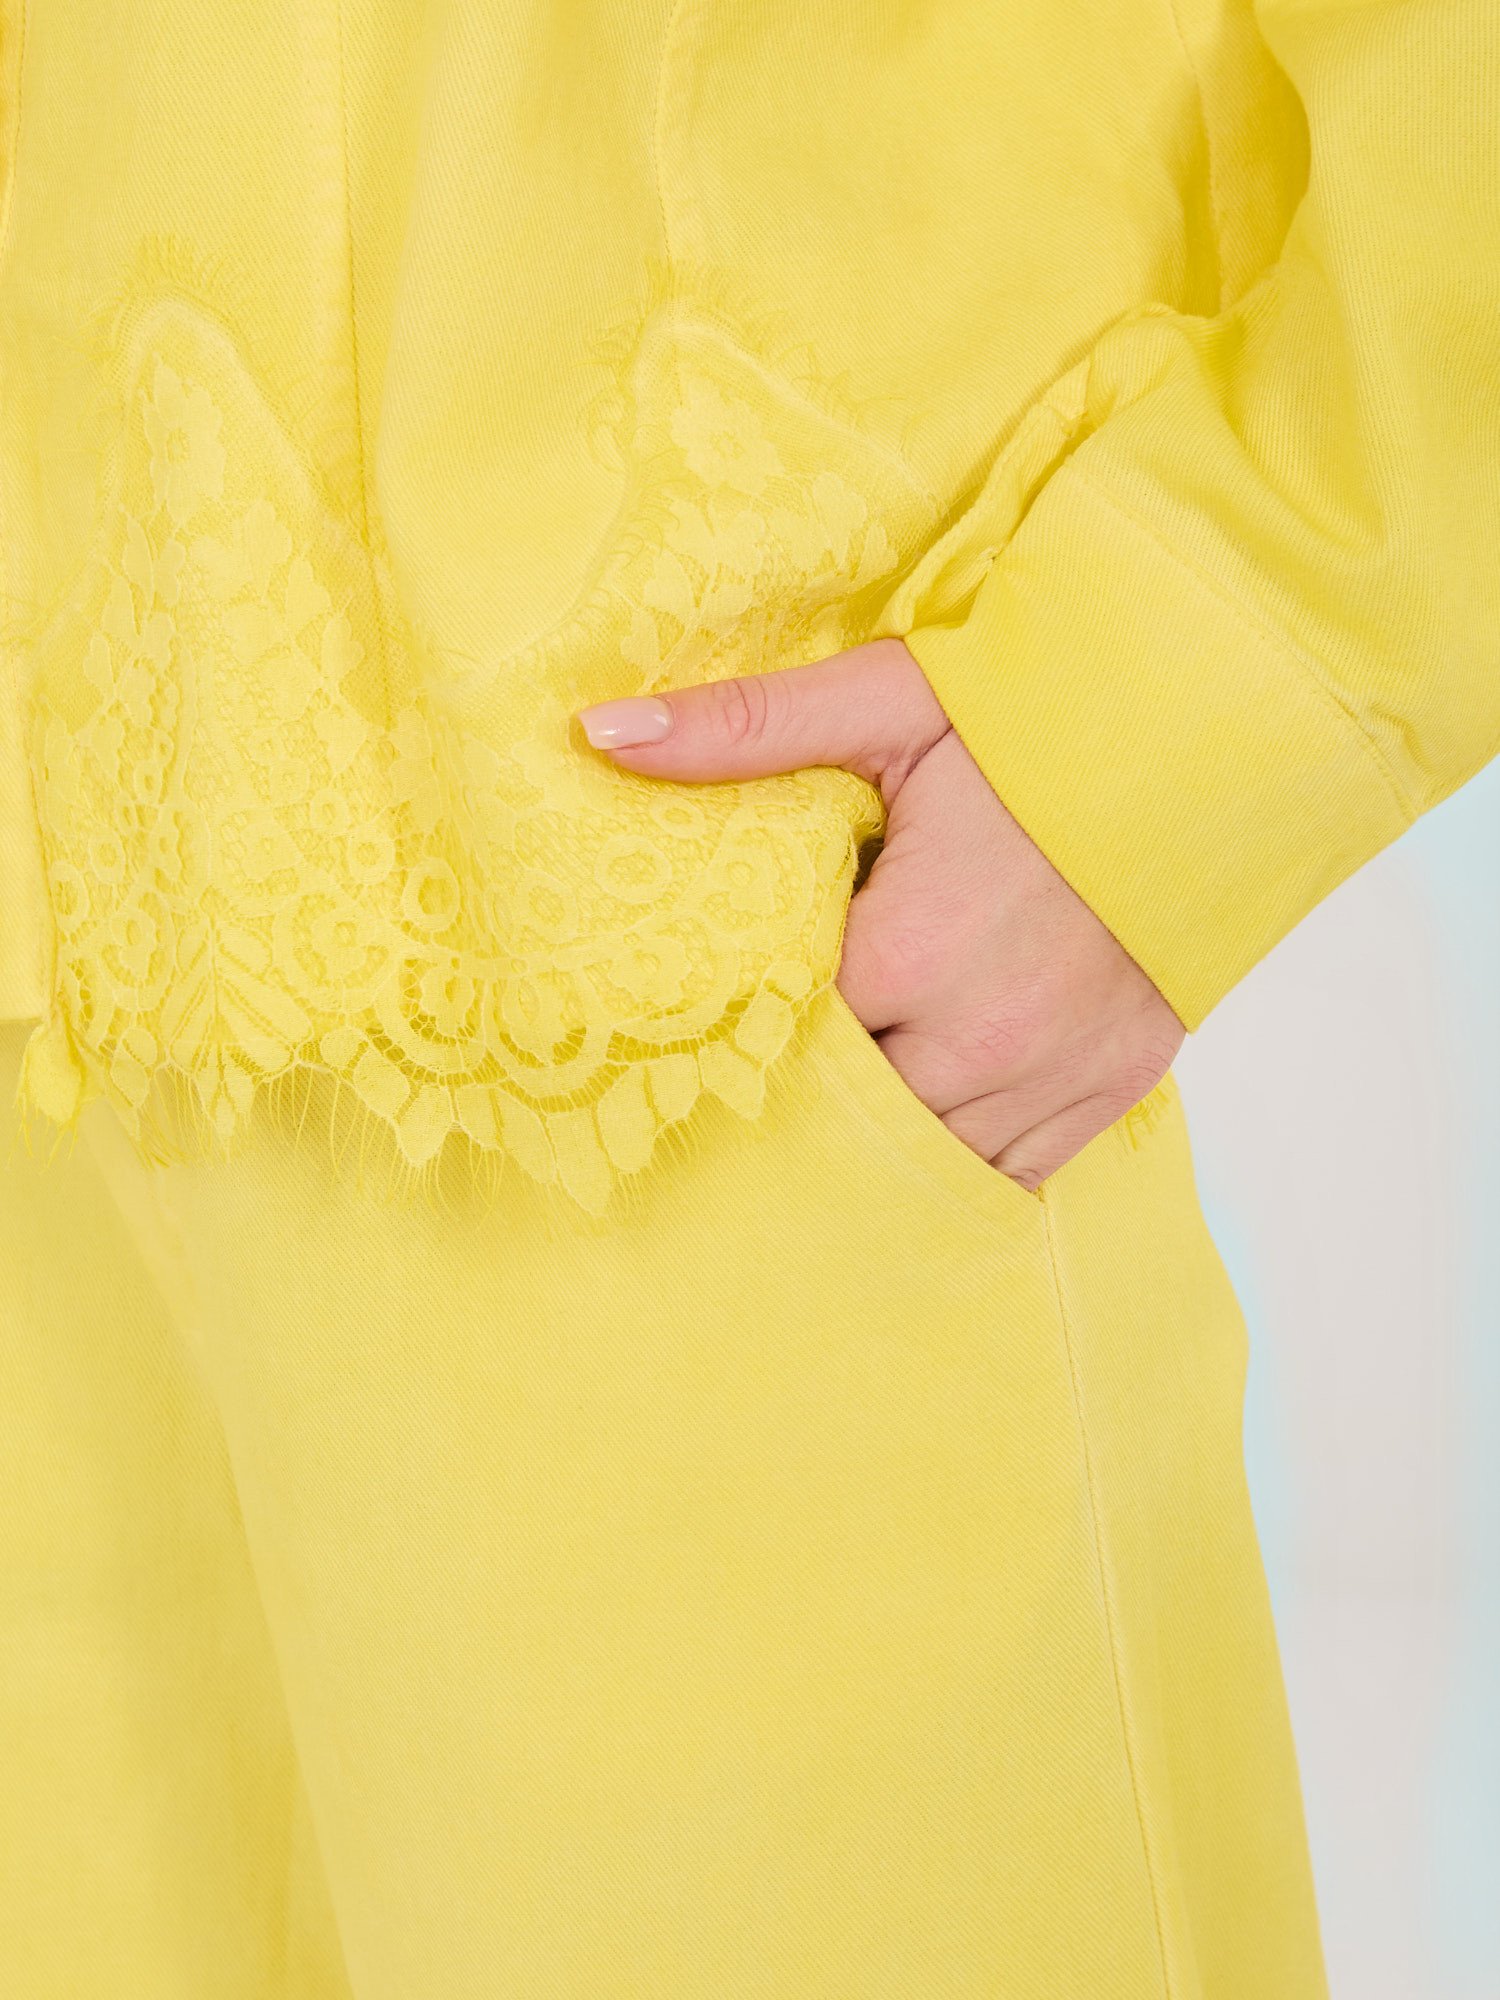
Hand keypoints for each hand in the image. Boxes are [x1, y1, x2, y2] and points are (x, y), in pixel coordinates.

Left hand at [576, 639, 1184, 1190]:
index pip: (780, 1035)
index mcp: (908, 948)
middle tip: (762, 1076)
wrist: (1218, 733)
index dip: (743, 1028)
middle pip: (847, 1114)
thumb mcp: (888, 701)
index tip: (710, 1019)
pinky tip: (926, 1129)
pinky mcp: (1112, 1086)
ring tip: (840, 1108)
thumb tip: (602, 732)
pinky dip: (963, 1156)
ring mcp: (1054, 1071)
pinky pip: (1014, 1171)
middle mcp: (980, 1035)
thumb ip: (746, 728)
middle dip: (806, 1095)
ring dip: (881, 1139)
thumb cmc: (1043, 716)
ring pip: (926, 1160)